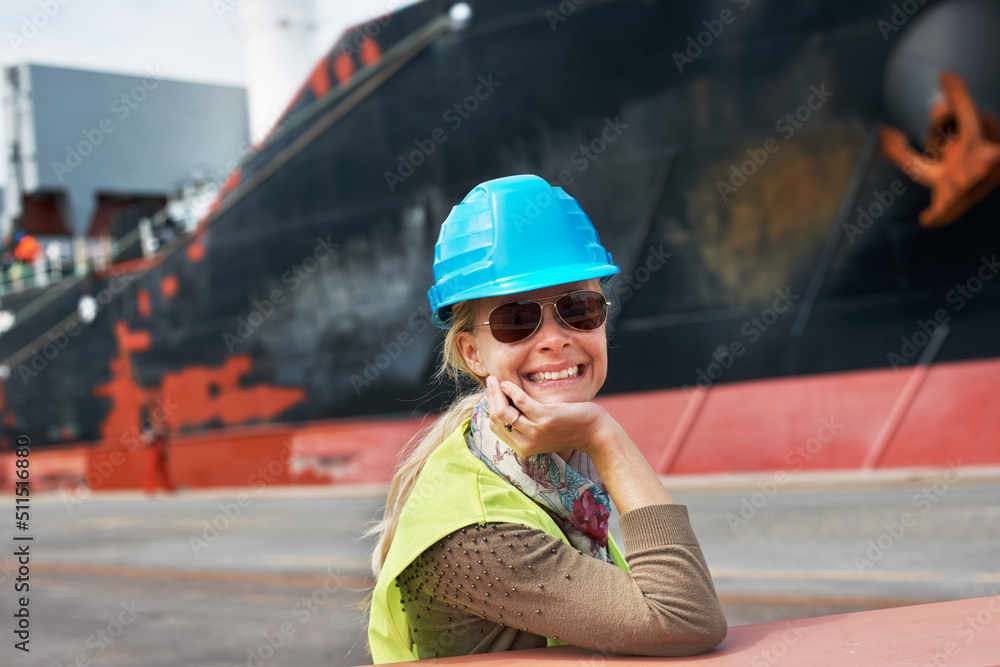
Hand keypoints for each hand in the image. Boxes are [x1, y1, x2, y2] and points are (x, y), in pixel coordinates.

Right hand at [485, 375, 611, 456]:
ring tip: (495, 379)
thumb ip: (524, 425)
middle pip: (496, 419)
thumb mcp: (542, 432)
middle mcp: (526, 443)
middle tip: (490, 381)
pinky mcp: (545, 419)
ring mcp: (535, 432)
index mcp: (522, 448)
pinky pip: (520, 402)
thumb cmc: (568, 427)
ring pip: (503, 412)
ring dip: (495, 392)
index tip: (492, 392)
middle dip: (490, 397)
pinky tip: (508, 382)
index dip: (490, 408)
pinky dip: (511, 390)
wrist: (593, 432)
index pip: (495, 427)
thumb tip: (506, 405)